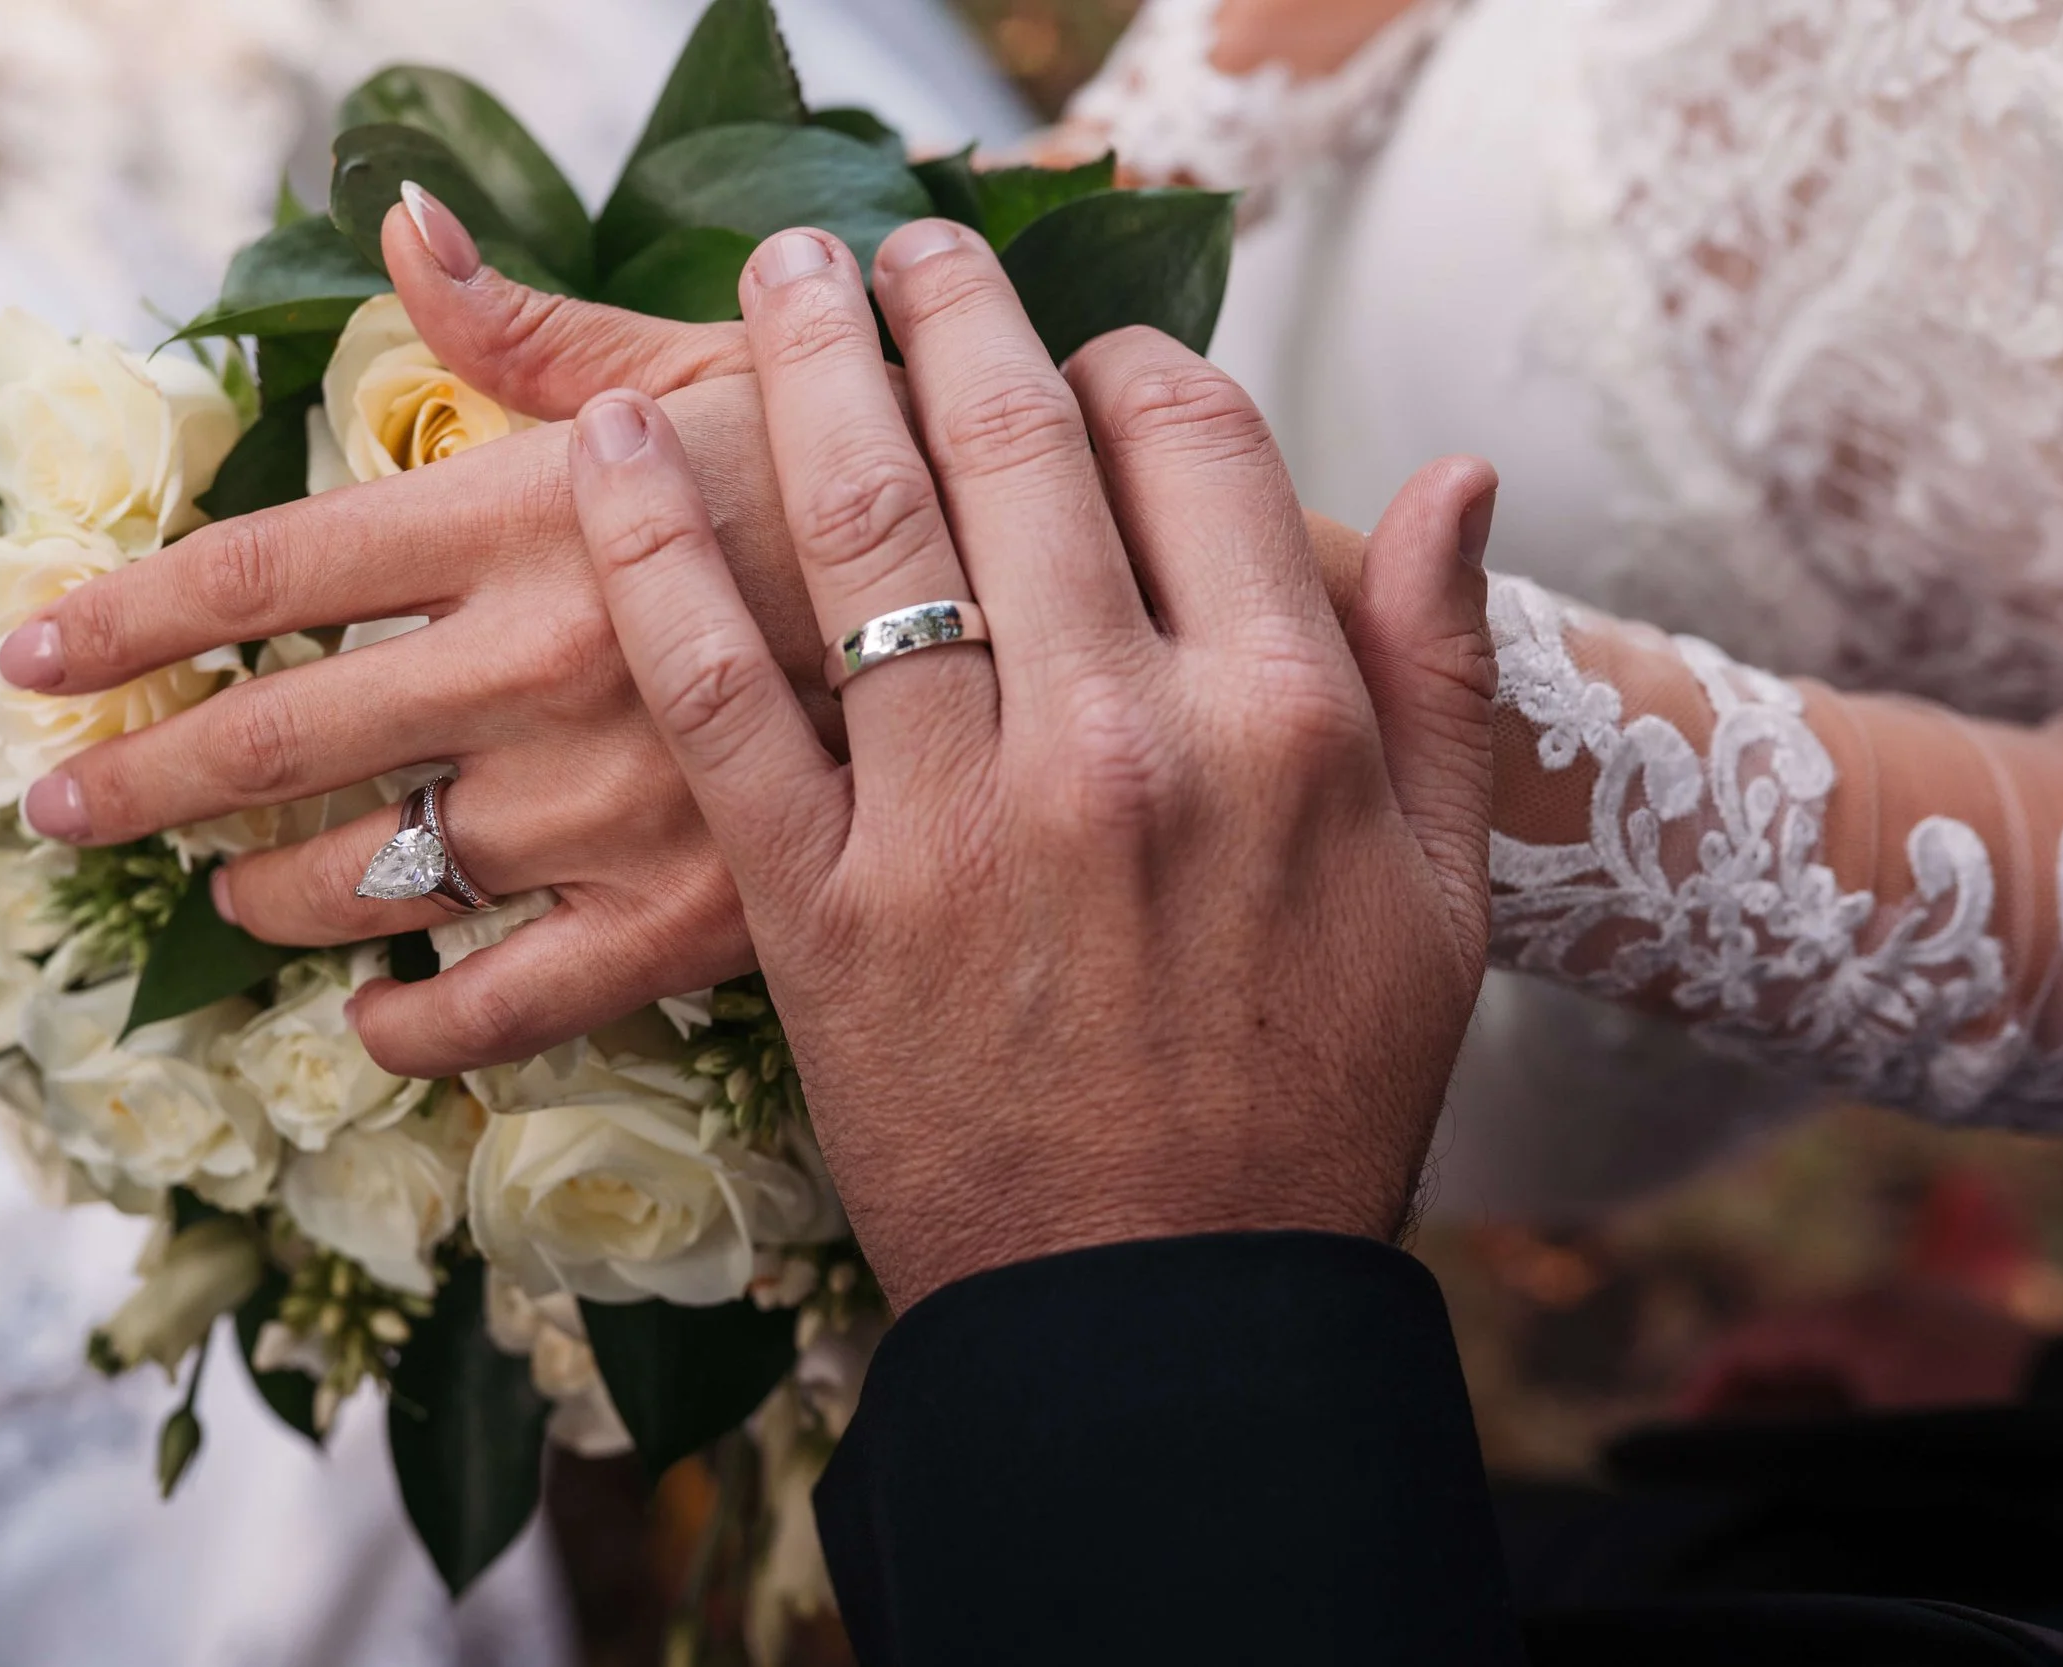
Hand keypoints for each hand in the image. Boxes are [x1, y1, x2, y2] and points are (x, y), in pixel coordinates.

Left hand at [8, 193, 1389, 1078]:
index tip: (32, 656)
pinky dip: (432, 1024)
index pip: (274, 564)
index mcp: (542, 523)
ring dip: (274, 897)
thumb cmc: (924, 486)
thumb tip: (403, 230)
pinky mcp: (693, 930)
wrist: (1102, 657)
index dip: (134, 613)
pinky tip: (381, 1030)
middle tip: (58, 811)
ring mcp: (609, 813)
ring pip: (383, 875)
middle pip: (285, 734)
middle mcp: (545, 673)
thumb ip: (549, 328)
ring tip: (220, 914)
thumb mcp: (735, 376)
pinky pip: (522, 1004)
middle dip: (151, 776)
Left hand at [563, 218, 1499, 1309]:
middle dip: (950, 310)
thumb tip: (1453, 473)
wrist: (1161, 1314)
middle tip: (899, 246)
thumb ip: (1439, 668)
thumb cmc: (1310, 1101)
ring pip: (866, 532)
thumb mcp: (1437, 891)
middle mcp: (1122, 736)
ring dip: (804, 371)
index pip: (1195, 437)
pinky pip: (721, 693)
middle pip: (1017, 445)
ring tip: (779, 277)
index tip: (1087, 351)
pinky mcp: (821, 907)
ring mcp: (959, 818)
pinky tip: (609, 452)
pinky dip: (654, 557)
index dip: (1131, 359)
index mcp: (1283, 715)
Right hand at [1677, 1284, 2043, 1417]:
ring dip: (1795, 1394)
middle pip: (1788, 1342)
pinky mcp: (1954, 1332)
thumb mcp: (1868, 1431)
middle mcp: (1879, 1298)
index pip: (1750, 1339)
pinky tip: (1836, 1428)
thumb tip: (1728, 1430)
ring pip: (1830, 1350)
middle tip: (1716, 1441)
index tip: (1680, 1429)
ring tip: (1770, 1443)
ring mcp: (1920, 1310)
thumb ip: (1794, 1427)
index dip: (1706, 1384)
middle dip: (1748, 1391)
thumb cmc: (1970, 1420)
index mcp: (1851, 1312)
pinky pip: (1871, 1355)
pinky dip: (1839, 1389)